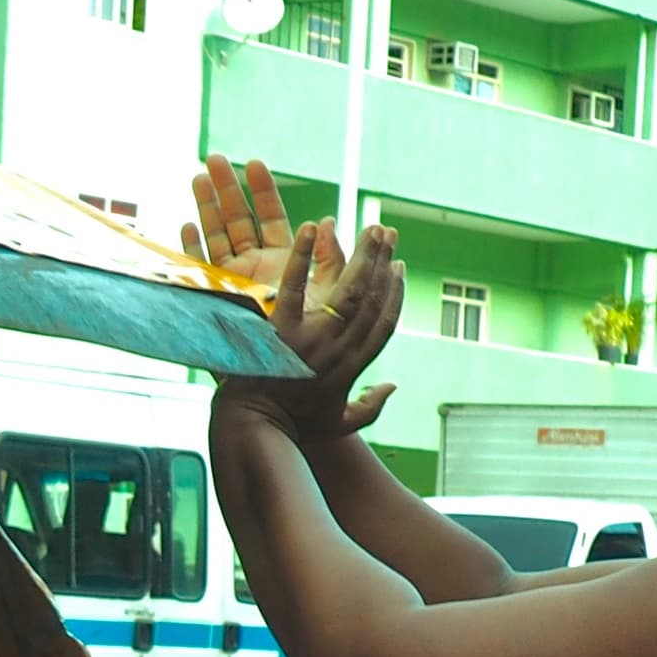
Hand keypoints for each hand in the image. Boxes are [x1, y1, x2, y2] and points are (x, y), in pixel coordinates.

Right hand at [183, 154, 367, 349]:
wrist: (288, 395)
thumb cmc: (313, 351)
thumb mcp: (328, 300)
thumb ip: (330, 263)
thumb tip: (329, 224)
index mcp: (283, 264)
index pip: (271, 218)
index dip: (263, 191)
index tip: (252, 163)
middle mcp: (256, 271)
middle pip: (239, 222)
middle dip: (228, 189)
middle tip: (214, 156)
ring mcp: (234, 286)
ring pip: (217, 240)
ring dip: (206, 208)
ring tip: (196, 175)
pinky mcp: (219, 306)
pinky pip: (203, 274)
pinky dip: (194, 251)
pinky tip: (186, 226)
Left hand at [212, 206, 405, 446]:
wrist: (256, 429)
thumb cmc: (293, 426)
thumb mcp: (338, 423)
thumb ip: (369, 407)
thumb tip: (393, 387)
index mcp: (354, 367)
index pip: (385, 323)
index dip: (396, 293)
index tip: (400, 268)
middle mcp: (341, 350)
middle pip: (373, 299)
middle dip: (384, 262)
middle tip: (388, 234)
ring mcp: (314, 339)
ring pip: (350, 290)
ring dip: (364, 255)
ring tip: (370, 229)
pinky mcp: (282, 331)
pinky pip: (295, 286)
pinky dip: (304, 255)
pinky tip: (313, 227)